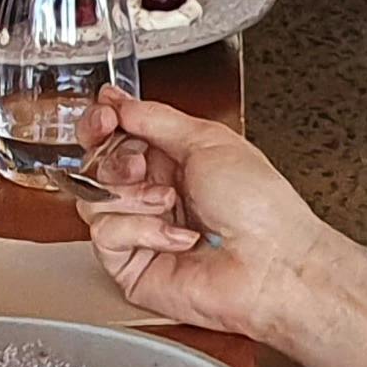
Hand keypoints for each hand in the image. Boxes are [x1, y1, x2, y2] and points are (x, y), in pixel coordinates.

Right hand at [76, 88, 334, 338]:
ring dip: (133, 196)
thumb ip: (155, 117)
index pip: (115, 133)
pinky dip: (142, 230)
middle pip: (95, 164)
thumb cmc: (261, 207)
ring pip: (93, 198)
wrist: (274, 263)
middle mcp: (153, 192)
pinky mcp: (130, 265)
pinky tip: (178, 237)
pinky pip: (105, 235)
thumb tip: (118, 101)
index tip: (105, 117)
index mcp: (173, 159)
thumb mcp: (209, 141)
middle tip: (140, 165)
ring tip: (169, 203)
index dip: (101, 122)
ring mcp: (140, 229)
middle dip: (116, 159)